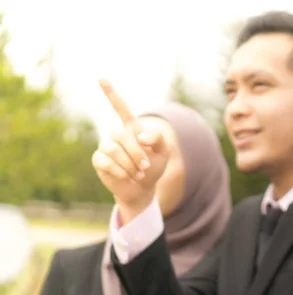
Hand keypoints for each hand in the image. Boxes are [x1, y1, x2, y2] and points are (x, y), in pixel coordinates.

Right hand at [93, 79, 169, 221]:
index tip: (101, 79)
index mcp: (132, 129)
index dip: (111, 94)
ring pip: (112, 149)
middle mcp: (117, 135)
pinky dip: (119, 171)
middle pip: (122, 135)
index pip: (121, 108)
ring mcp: (106, 147)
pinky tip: (126, 177)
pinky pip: (105, 161)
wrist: (142, 188)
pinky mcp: (99, 160)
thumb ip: (158, 138)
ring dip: (129, 164)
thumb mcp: (164, 152)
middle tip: (146, 167)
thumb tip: (139, 137)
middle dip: (137, 153)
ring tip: (137, 174)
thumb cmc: (154, 168)